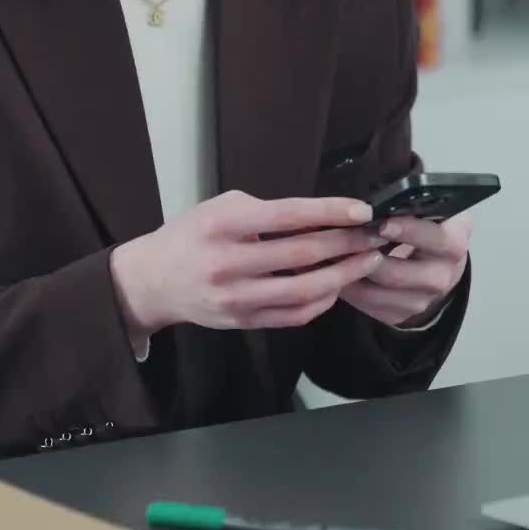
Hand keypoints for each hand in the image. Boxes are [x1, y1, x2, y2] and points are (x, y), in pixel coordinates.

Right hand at [110, 191, 386, 338]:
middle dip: (347, 244)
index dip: (330, 213)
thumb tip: (320, 216)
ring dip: (343, 275)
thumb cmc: (190, 236)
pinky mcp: (243, 321)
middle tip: (374, 235)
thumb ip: (265, 211)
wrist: (154, 281)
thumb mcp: (220, 208)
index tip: (362, 210)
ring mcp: (236, 298)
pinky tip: (337, 285)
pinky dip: (322, 301)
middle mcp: (228, 263)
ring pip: (304, 291)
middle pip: (302, 255)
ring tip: (367, 261)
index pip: (287, 216)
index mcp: (222, 225)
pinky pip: (294, 315)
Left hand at [339, 214, 470, 327]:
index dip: (409, 231)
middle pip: (398, 274)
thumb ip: (413, 206)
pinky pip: (367, 305)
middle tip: (342, 241)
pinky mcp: (400, 315)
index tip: (383, 223)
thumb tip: (377, 204)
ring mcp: (421, 301)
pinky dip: (348, 288)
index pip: (435, 240)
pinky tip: (335, 270)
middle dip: (367, 257)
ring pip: (377, 293)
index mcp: (454, 245)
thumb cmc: (425, 228)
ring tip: (331, 254)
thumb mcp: (429, 213)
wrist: (436, 264)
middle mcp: (442, 278)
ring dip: (350, 273)